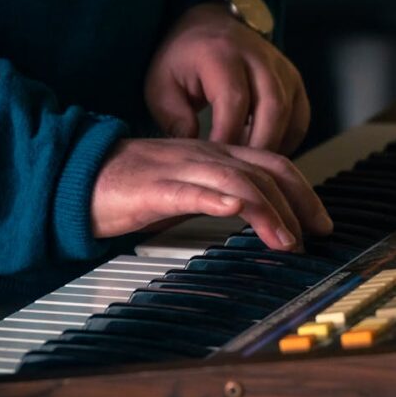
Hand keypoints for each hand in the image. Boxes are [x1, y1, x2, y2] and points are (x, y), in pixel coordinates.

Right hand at [91, 139, 332, 250]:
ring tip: (285, 240)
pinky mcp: (152, 186)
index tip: (320, 223)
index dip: (302, 192)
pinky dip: (214, 199)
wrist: (75, 176)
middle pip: (265, 171)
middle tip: (315, 235)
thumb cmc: (130, 186)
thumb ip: (218, 196)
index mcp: (214, 156)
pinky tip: (233, 211)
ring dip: (267, 212)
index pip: (272, 166)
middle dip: (298, 204)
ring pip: (236, 181)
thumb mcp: (186, 189)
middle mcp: (205, 156)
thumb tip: (251, 219)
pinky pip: (188, 190)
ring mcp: (181, 168)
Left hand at [145, 3, 309, 153]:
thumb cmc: (184, 59)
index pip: (234, 102)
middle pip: (272, 109)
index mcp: (222, 54)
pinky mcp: (294, 82)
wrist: (211, 26)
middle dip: (257, 147)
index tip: (215, 163)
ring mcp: (281, 69)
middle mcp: (259, 58)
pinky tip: (263, 153)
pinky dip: (285, 142)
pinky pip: (299, 120)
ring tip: (248, 165)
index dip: (227, 137)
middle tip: (239, 173)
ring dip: (271, 146)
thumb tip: (198, 153)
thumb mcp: (161, 84)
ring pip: (289, 115)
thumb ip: (174, 119)